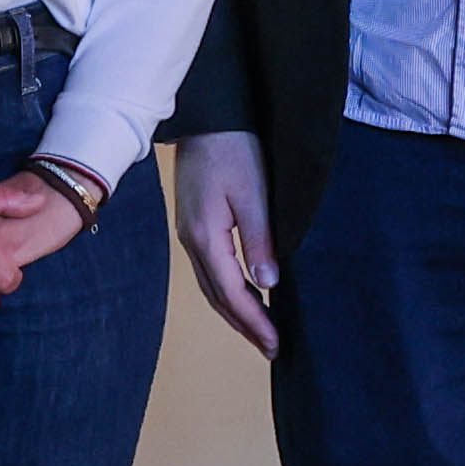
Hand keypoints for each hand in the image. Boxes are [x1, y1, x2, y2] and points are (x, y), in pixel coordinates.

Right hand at [172, 130, 280, 357]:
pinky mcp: (194, 224)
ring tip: (259, 331)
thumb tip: (268, 282)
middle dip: (244, 325)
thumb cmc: (233, 148)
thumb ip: (260, 240)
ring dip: (234, 311)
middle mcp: (192, 241)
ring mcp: (189, 233)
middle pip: (217, 297)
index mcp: (205, 236)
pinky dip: (228, 290)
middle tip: (271, 348)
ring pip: (211, 286)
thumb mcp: (254, 194)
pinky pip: (210, 270)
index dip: (254, 321)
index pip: (231, 292)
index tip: (275, 343)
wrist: (207, 117)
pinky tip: (244, 294)